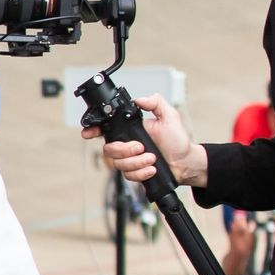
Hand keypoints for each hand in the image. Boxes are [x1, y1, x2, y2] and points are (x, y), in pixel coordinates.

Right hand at [88, 93, 204, 186]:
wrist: (185, 162)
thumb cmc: (177, 141)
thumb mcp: (169, 116)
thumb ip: (155, 102)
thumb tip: (139, 99)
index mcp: (131, 130)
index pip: (106, 128)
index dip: (93, 130)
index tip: (89, 133)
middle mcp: (127, 145)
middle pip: (108, 149)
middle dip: (125, 150)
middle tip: (141, 147)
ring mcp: (129, 160)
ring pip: (118, 164)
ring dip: (136, 162)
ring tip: (152, 158)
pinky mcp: (134, 173)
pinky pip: (127, 175)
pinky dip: (141, 173)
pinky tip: (152, 169)